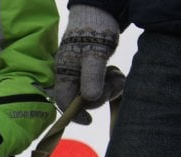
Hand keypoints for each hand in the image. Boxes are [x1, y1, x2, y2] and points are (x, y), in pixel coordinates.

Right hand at [55, 5, 125, 123]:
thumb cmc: (92, 31)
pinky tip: (117, 73)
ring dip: (110, 89)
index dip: (74, 114)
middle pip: (83, 100)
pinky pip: (102, 85)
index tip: (89, 120)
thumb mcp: (94, 54)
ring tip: (117, 75)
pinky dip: (112, 83)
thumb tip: (91, 99)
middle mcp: (71, 76)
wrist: (99, 12)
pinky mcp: (93, 71)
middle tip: (113, 85)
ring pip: (95, 93)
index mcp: (64, 73)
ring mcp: (82, 74)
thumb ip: (91, 77)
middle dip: (100, 96)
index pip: (63, 101)